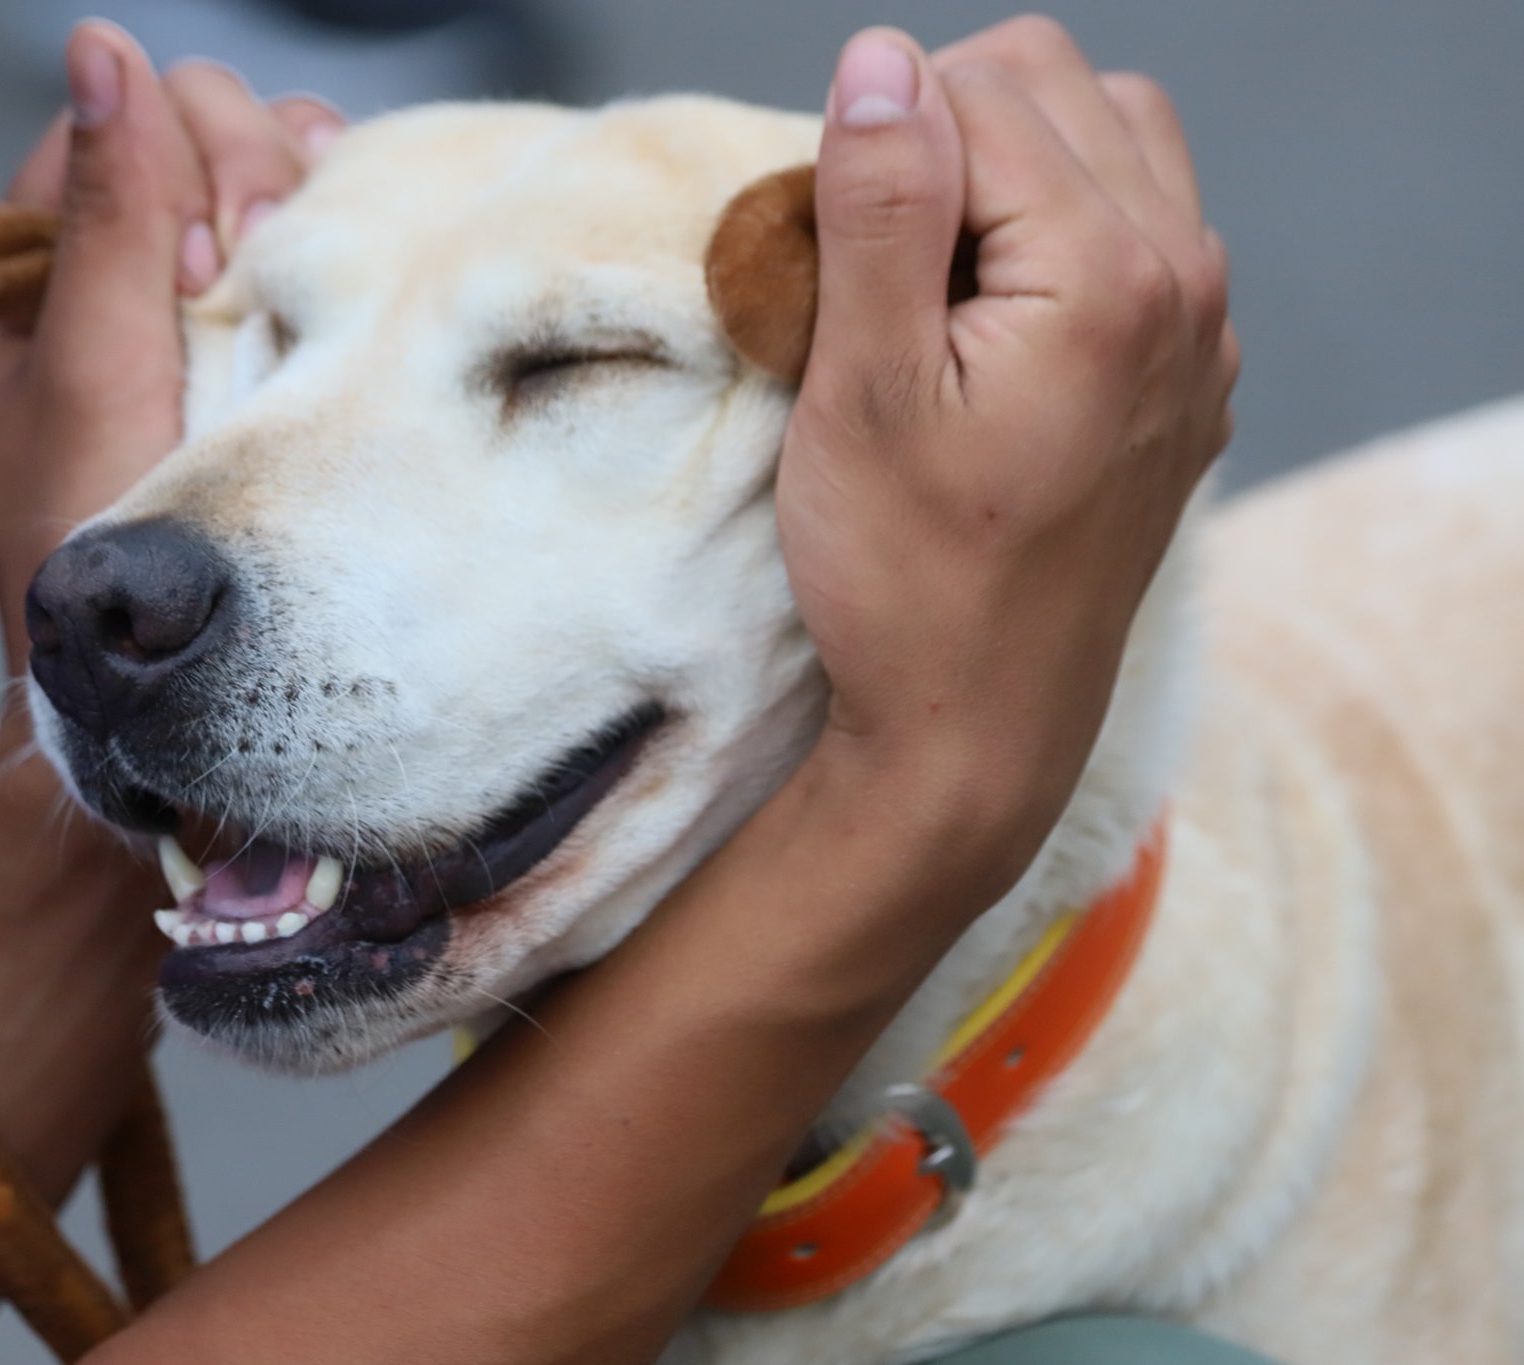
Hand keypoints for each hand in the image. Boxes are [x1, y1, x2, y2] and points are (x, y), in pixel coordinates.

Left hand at [0, 24, 341, 676]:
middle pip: (191, 136)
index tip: (208, 268)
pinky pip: (302, 248)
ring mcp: (184, 315)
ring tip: (289, 303)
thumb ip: (108, 216)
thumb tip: (102, 49)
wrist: (157, 685)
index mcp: (25, 275)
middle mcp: (103, 280)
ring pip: (258, 180)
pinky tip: (334, 290)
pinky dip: (328, 247)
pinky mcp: (252, 352)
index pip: (108, 126)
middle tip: (246, 296)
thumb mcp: (95, 376)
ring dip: (294, 215)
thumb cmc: (99, 557)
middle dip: (239, 191)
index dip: (171, 169)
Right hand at [782, 18, 1236, 891]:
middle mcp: (1186, 281)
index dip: (877, 147)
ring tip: (935, 284)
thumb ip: (881, 210)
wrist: (979, 726)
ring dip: (1011, 170)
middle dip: (947, 140)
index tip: (825, 257)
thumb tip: (879, 59)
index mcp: (1107, 274)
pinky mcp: (1190, 375)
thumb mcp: (862, 389)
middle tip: (874, 266)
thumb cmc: (905, 576)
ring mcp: (1202, 332)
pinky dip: (1062, 230)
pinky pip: (1143, 226)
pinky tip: (997, 328)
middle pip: (1056, 85)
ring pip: (1113, 138)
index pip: (982, 89)